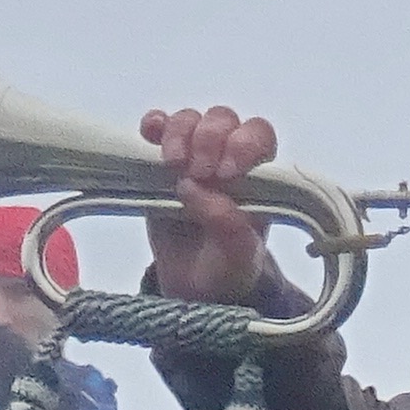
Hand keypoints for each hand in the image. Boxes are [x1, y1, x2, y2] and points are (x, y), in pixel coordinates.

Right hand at [138, 105, 277, 303]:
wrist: (194, 289)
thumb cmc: (226, 269)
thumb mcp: (238, 258)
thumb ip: (227, 225)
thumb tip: (193, 188)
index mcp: (258, 177)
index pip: (259, 137)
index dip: (243, 144)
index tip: (226, 174)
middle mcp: (228, 158)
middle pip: (223, 120)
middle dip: (209, 139)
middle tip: (198, 173)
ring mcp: (194, 157)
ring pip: (190, 120)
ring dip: (180, 134)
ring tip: (173, 165)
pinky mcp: (162, 164)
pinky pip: (159, 129)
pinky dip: (154, 125)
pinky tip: (150, 133)